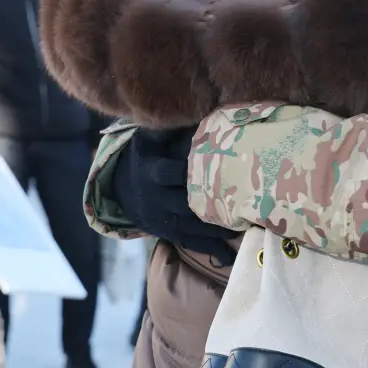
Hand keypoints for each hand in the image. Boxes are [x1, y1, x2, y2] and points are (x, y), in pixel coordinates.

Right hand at [112, 127, 238, 256]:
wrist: (125, 187)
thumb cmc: (149, 155)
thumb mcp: (151, 137)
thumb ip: (172, 128)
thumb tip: (202, 110)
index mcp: (151, 170)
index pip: (168, 173)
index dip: (187, 172)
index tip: (213, 168)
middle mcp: (155, 197)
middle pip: (184, 204)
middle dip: (210, 206)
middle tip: (241, 206)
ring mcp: (161, 218)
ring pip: (190, 227)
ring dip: (216, 231)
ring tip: (243, 231)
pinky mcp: (167, 232)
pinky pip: (188, 242)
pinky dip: (209, 249)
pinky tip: (228, 257)